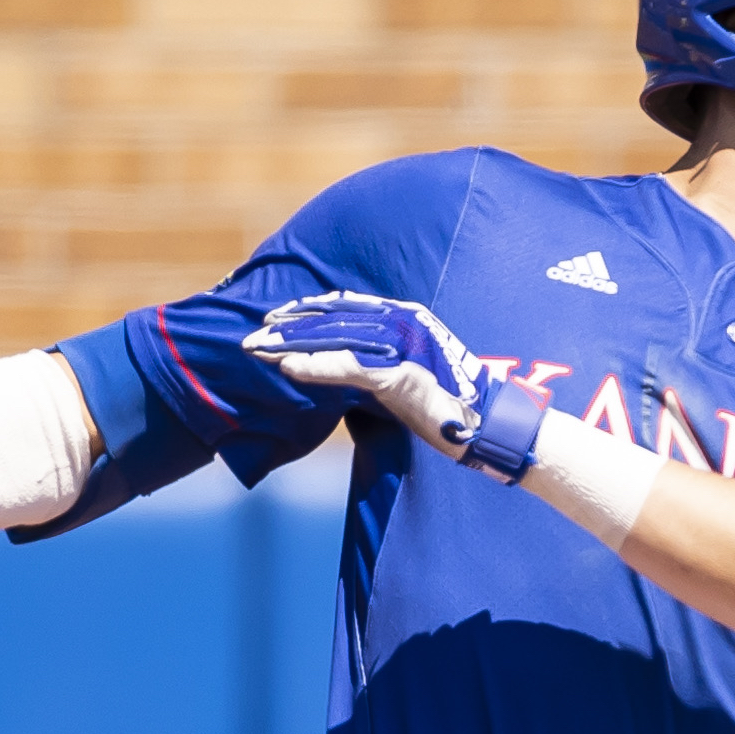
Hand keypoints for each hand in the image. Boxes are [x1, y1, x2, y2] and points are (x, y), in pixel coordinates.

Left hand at [248, 296, 546, 480]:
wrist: (483, 426)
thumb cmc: (445, 406)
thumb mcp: (402, 375)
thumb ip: (372, 364)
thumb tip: (333, 366)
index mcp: (404, 316)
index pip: (345, 307)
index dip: (306, 312)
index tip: (273, 318)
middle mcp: (402, 321)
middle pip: (334, 319)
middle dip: (288, 327)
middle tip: (251, 336)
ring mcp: (403, 345)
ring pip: (335, 338)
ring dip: (292, 344)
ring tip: (259, 349)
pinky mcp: (400, 374)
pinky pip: (350, 366)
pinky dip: (316, 366)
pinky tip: (288, 367)